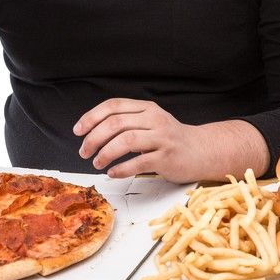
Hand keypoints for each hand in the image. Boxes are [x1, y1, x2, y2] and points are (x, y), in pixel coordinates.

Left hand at [73, 98, 204, 182]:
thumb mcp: (151, 121)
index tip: (78, 130)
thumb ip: (129, 121)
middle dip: (94, 138)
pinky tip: (113, 173)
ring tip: (97, 162)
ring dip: (106, 152)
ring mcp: (162, 138)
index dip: (92, 117)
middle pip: (116, 123)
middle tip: (84, 152)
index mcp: (146, 108)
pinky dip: (121, 169)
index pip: (113, 106)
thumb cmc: (170, 139)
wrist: (201, 151)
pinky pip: (139, 162)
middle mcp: (154, 119)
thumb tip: (93, 130)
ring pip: (126, 140)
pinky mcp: (167, 157)